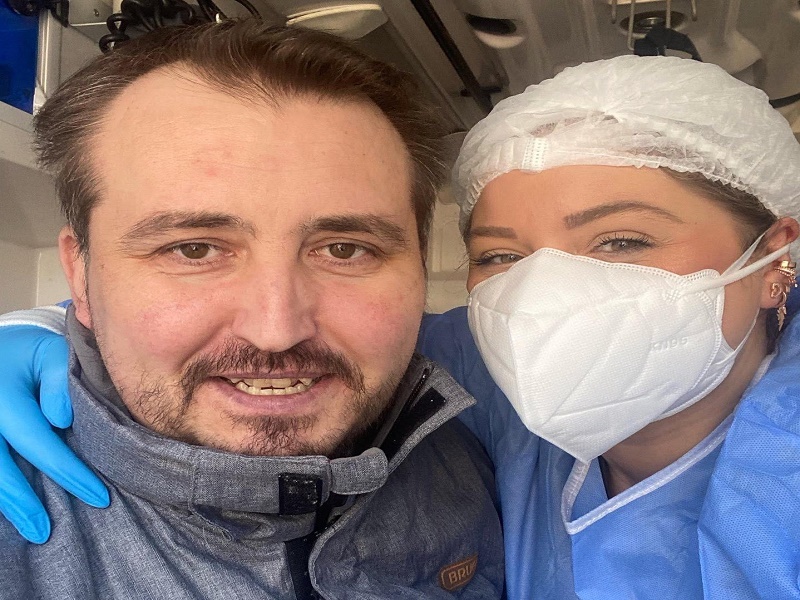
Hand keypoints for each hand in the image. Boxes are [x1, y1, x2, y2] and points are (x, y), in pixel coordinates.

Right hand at [0, 326, 108, 542]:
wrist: (0, 349)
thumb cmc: (32, 353)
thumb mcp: (52, 353)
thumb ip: (60, 382)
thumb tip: (62, 420)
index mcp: (2, 396)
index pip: (36, 441)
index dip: (66, 470)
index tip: (97, 495)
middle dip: (22, 502)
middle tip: (44, 531)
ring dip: (7, 502)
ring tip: (32, 528)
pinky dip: (2, 489)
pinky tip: (16, 508)